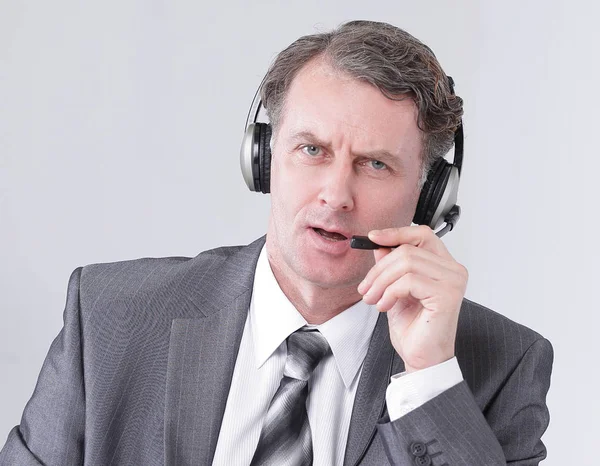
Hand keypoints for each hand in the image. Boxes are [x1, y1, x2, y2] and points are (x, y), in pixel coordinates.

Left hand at [357, 225, 467, 372]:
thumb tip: (379, 245)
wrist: (421, 359)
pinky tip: (384, 306)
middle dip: (379, 268)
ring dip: (381, 281)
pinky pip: (409, 281)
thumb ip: (390, 266)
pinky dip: (390, 292)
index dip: (396, 233)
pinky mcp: (447, 295)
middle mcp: (453, 270)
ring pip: (406, 263)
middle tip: (365, 288)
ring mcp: (453, 281)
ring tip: (373, 299)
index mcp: (444, 265)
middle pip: (408, 249)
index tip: (372, 238)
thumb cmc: (413, 329)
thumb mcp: (394, 290)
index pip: (422, 234)